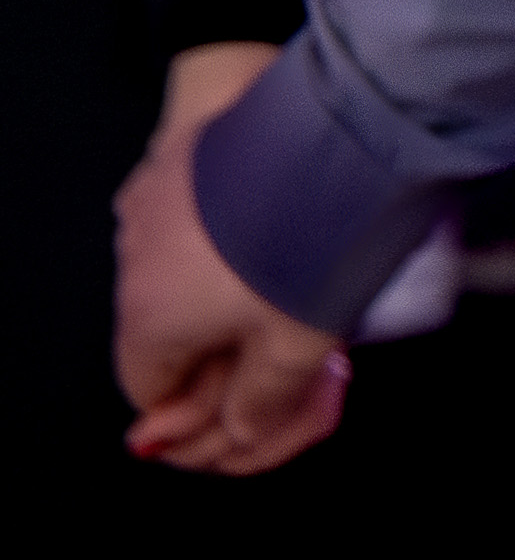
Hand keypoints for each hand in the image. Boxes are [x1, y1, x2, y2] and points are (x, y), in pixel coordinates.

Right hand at [113, 44, 350, 474]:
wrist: (334, 128)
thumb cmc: (313, 240)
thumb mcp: (298, 346)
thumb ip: (260, 402)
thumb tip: (239, 431)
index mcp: (148, 315)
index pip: (149, 388)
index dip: (200, 404)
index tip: (249, 396)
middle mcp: (135, 256)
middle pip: (164, 328)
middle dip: (221, 345)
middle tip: (288, 341)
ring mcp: (155, 197)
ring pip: (180, 269)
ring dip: (226, 288)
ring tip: (297, 283)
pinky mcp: (184, 152)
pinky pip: (194, 214)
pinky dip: (227, 234)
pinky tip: (283, 228)